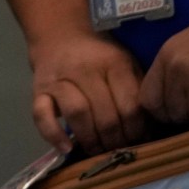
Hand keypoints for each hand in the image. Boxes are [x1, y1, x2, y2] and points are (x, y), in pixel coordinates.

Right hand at [29, 30, 145, 154]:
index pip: (131, 105)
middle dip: (116, 140)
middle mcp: (86, 70)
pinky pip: (41, 115)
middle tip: (120, 151)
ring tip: (98, 152)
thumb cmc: (101, 58)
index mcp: (115, 63)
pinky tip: (66, 149)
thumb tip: (150, 131)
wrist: (61, 37)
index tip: (140, 142)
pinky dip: (53, 134)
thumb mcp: (126, 64)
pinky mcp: (38, 90)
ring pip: (78, 113)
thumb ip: (138, 91)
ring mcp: (60, 80)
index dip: (137, 130)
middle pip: (106, 114)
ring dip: (91, 139)